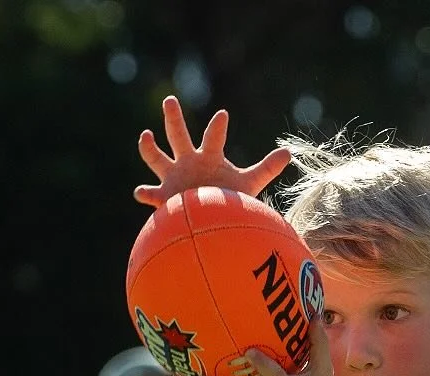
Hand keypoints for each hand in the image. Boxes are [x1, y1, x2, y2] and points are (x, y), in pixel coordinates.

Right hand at [135, 95, 290, 207]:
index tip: (223, 115)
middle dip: (173, 119)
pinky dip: (145, 194)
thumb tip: (288, 152)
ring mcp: (174, 177)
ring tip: (145, 136)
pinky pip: (151, 194)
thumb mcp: (250, 184)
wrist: (214, 221)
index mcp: (208, 156)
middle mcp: (188, 162)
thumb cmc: (229, 198)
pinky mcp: (165, 197)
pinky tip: (140, 193)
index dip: (217, 127)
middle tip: (170, 100)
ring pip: (156, 158)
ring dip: (149, 147)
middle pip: (178, 135)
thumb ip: (266, 168)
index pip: (213, 137)